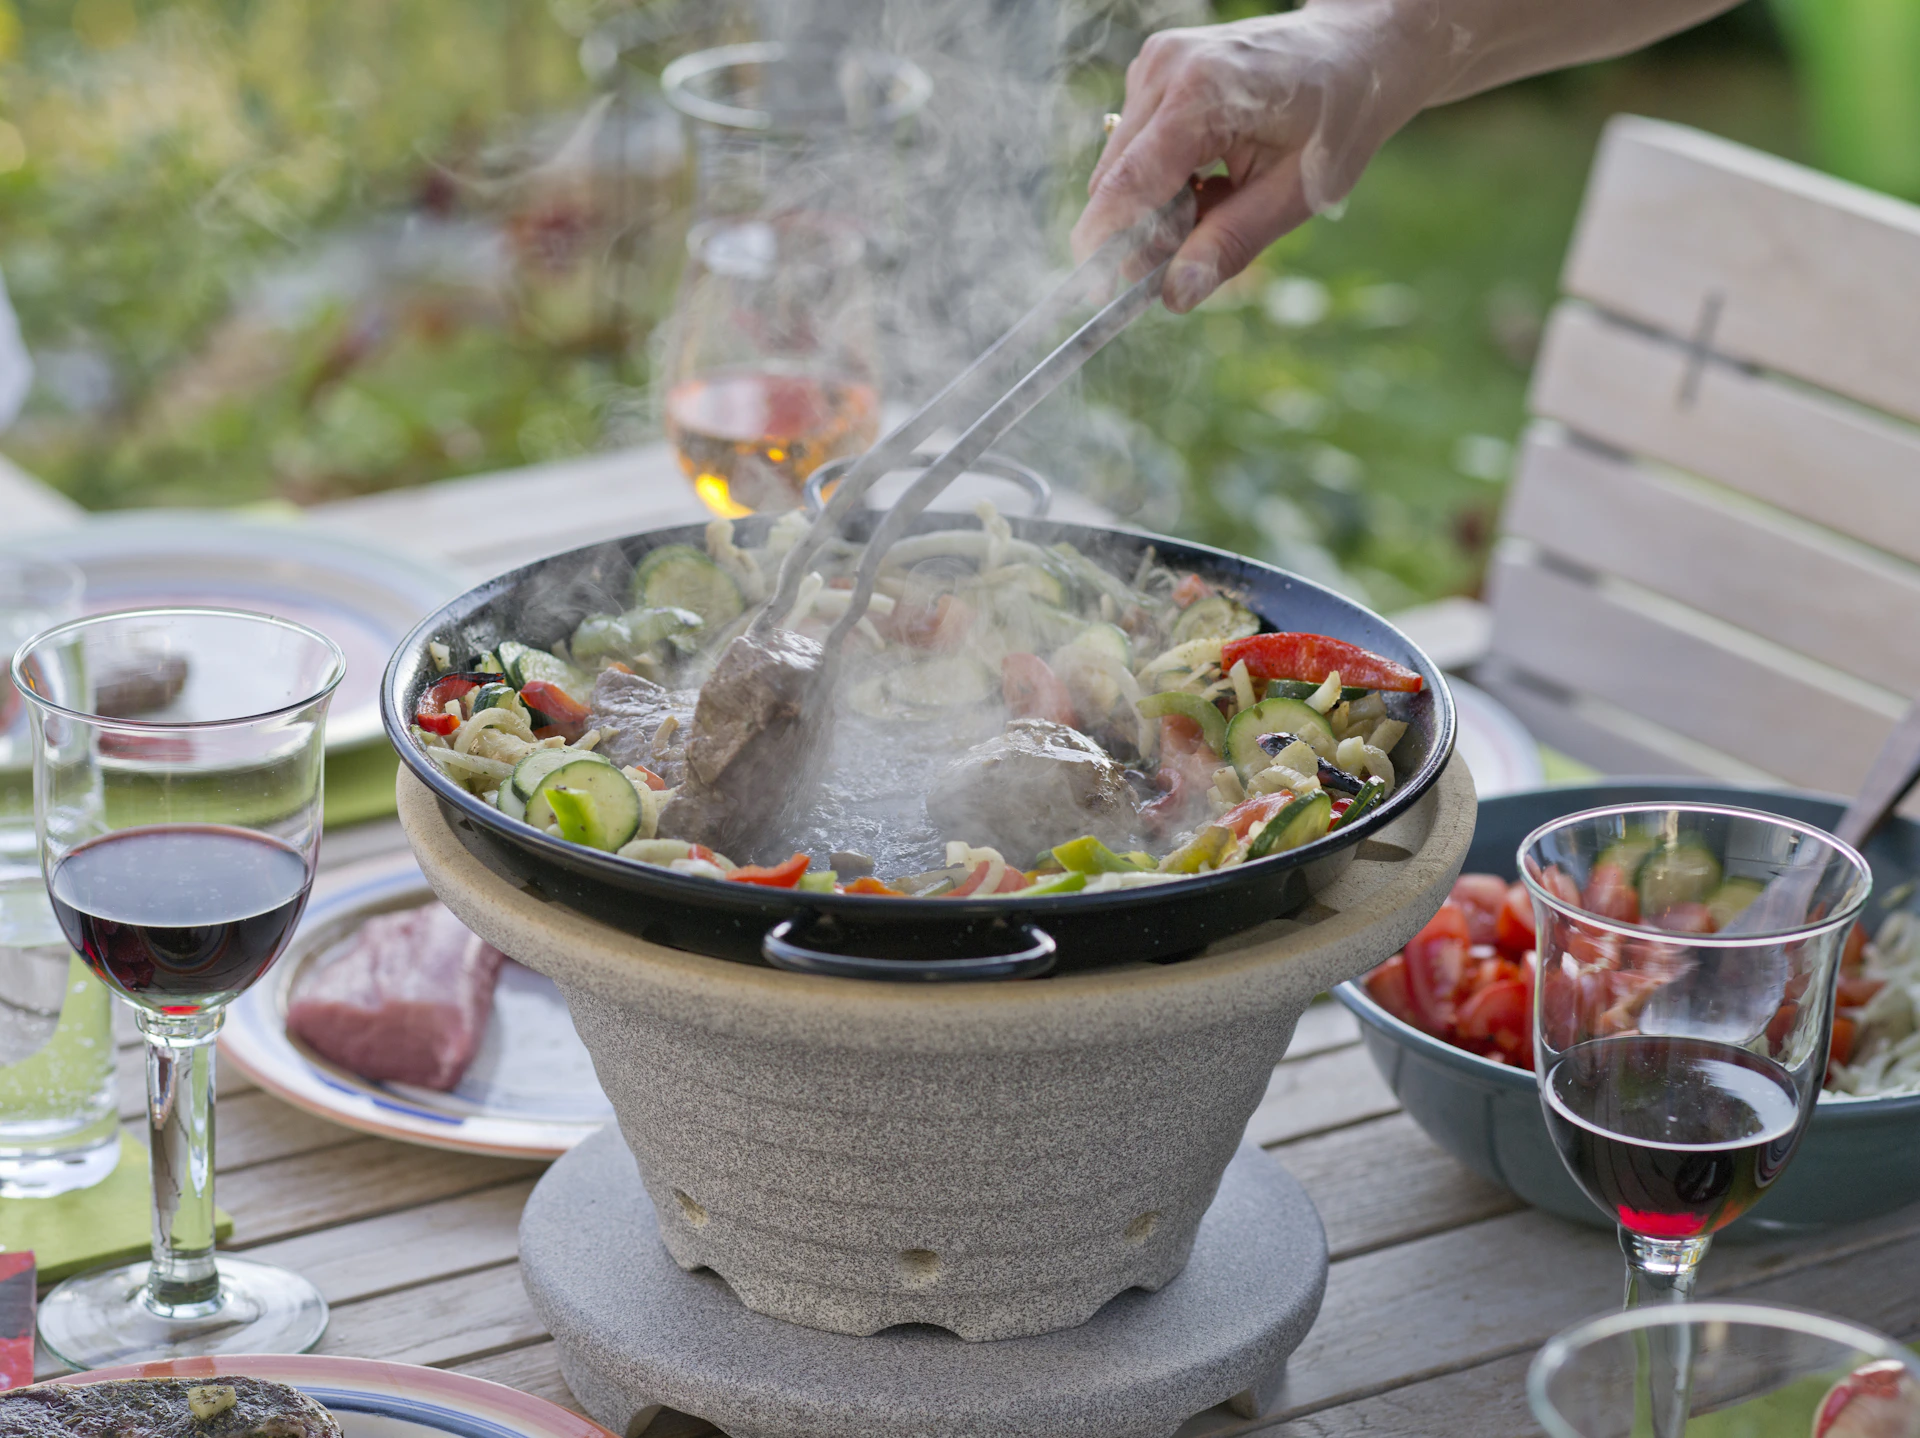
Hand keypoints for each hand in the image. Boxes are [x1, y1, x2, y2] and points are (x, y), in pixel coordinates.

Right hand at [1072, 1, 1440, 312]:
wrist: (1356, 52)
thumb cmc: (1337, 119)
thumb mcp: (1296, 193)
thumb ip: (1231, 243)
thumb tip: (1173, 296)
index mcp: (1203, 93)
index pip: (1128, 183)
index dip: (1104, 245)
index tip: (1098, 296)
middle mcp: (1167, 69)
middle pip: (1115, 181)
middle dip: (1143, 232)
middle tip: (1194, 256)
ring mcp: (1156, 64)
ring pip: (1121, 168)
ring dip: (1159, 205)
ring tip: (1222, 197)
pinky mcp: (1154, 70)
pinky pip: (1136, 147)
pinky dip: (1165, 177)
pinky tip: (1212, 172)